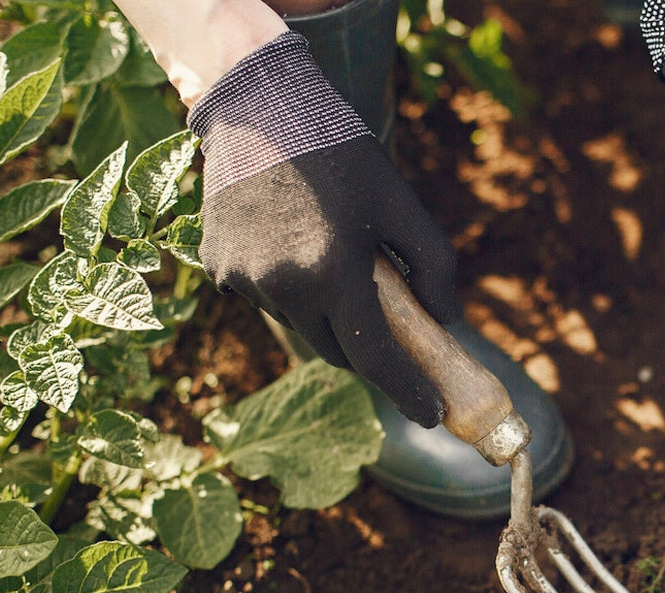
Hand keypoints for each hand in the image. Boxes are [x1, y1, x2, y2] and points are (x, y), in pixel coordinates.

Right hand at [189, 31, 457, 427]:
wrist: (258, 105)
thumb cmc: (339, 153)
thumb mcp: (400, 204)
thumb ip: (432, 266)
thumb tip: (447, 320)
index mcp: (332, 273)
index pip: (375, 359)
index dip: (407, 392)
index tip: (432, 415)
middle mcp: (282, 286)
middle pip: (337, 351)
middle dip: (369, 352)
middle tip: (395, 337)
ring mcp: (242, 280)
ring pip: (300, 325)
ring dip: (326, 315)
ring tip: (336, 264)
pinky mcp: (216, 266)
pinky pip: (265, 299)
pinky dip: (290, 290)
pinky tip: (295, 246)